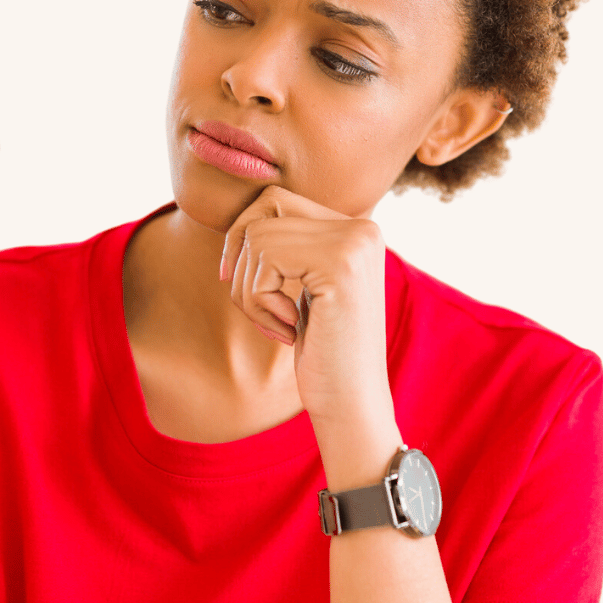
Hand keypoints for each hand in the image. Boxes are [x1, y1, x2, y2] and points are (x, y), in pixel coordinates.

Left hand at [219, 185, 397, 455]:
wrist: (351, 403)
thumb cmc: (322, 352)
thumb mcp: (304, 287)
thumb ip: (289, 246)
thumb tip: (242, 217)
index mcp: (357, 230)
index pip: (275, 199)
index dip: (244, 237)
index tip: (240, 282)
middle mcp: (363, 228)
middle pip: (265, 206)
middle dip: (242, 255)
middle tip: (254, 304)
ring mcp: (354, 243)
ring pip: (258, 236)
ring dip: (250, 289)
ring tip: (278, 324)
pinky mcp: (341, 265)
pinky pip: (265, 260)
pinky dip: (259, 301)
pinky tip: (290, 330)